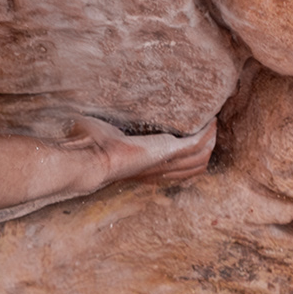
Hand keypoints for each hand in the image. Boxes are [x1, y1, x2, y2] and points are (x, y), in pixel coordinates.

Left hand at [74, 116, 214, 191]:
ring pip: (200, 159)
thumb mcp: (102, 141)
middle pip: (194, 168)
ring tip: (213, 125)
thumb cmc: (91, 151)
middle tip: (210, 133)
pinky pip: (196, 144)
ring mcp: (165, 162)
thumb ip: (100, 133)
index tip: (193, 144)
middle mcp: (159, 170)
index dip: (188, 161)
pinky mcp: (167, 151)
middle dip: (206, 151)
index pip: (176, 172)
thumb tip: (79, 121)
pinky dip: (206, 133)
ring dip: (210, 141)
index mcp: (146, 171)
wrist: (91, 160)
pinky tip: (210, 121)